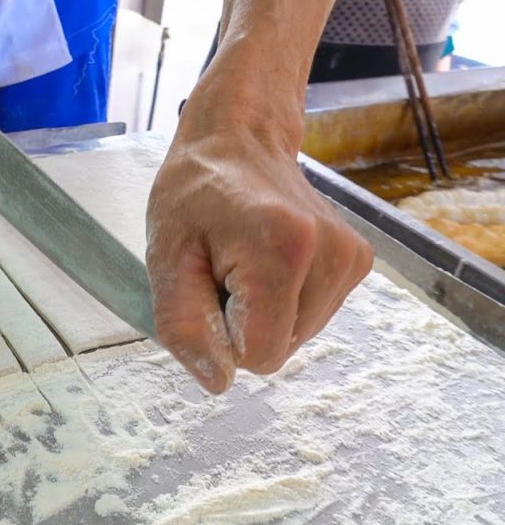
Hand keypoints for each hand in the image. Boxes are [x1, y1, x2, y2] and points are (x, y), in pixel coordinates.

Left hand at [145, 122, 372, 393]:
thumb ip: (186, 325)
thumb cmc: (194, 194)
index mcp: (282, 249)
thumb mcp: (165, 257)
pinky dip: (285, 302)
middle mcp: (332, 253)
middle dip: (245, 324)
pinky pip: (312, 316)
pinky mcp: (358, 262)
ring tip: (244, 262)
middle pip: (282, 349)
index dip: (224, 336)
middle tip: (224, 270)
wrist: (238, 142)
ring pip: (298, 337)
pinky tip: (268, 261)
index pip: (260, 355)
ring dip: (264, 313)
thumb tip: (218, 382)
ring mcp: (351, 258)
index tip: (210, 286)